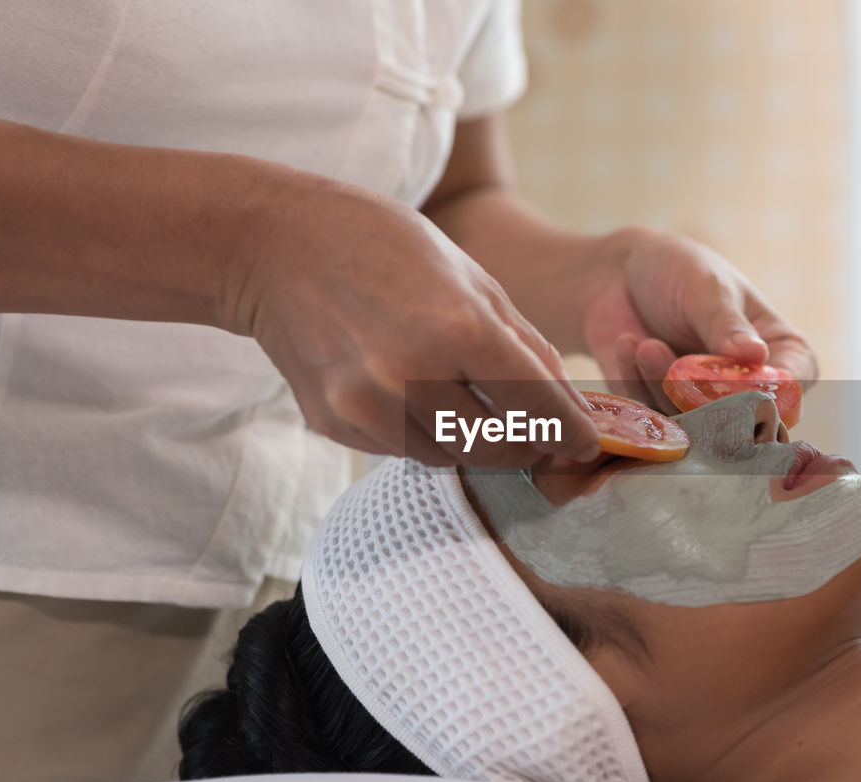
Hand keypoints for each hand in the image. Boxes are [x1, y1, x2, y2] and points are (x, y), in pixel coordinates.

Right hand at [225, 174, 599, 466]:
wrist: (275, 247)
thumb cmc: (383, 246)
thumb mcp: (471, 275)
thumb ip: (524, 343)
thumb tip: (570, 404)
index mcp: (457, 327)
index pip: (537, 407)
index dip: (571, 433)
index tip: (585, 442)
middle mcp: (410, 375)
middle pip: (498, 447)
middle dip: (529, 444)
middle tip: (539, 431)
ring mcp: (367, 406)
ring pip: (451, 456)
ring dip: (475, 440)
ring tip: (469, 399)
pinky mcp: (336, 424)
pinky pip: (403, 450)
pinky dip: (426, 433)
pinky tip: (415, 393)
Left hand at [580, 228, 816, 410]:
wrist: (618, 272)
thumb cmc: (678, 270)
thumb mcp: (707, 288)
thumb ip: (726, 325)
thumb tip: (757, 356)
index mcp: (781, 353)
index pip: (789, 389)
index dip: (766, 396)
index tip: (733, 382)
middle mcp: (748, 387)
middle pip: (740, 418)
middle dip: (704, 397)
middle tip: (678, 370)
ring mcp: (703, 402)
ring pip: (692, 421)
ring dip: (664, 386)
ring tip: (647, 345)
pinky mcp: (660, 410)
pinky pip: (651, 413)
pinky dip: (637, 381)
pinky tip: (629, 343)